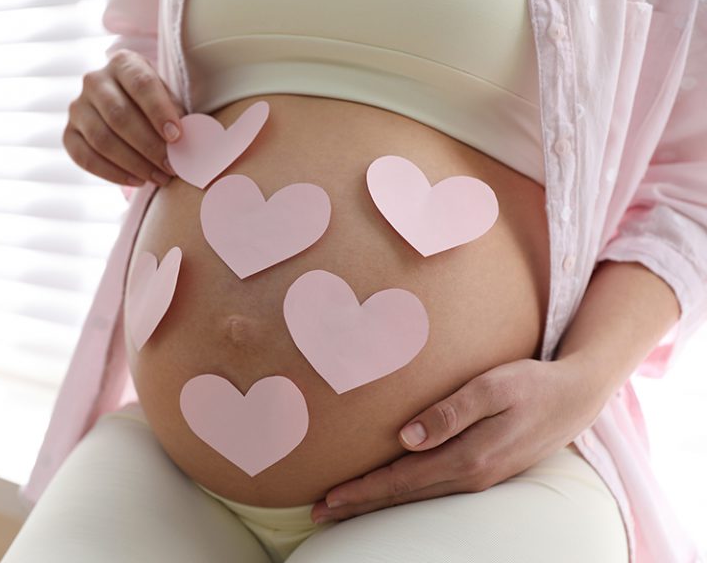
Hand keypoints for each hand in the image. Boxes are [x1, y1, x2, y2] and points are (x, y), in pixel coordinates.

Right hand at [63, 48, 185, 187]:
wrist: (128, 109)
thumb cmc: (156, 105)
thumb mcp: (170, 100)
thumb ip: (177, 115)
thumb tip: (186, 142)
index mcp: (123, 63)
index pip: (141, 85)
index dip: (159, 111)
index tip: (177, 137)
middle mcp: (95, 80)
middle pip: (119, 115)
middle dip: (149, 146)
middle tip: (172, 166)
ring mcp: (77, 107)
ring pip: (102, 139)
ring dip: (134, 163)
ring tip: (160, 177)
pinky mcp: (69, 133)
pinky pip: (85, 157)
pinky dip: (113, 173)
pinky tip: (138, 181)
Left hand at [311, 357, 606, 523]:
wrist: (576, 398)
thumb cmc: (531, 384)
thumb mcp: (492, 387)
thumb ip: (450, 412)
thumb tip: (406, 438)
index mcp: (468, 458)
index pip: (401, 480)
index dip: (362, 491)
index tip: (328, 498)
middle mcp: (471, 476)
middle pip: (404, 496)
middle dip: (360, 505)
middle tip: (320, 513)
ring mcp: (480, 478)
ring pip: (417, 496)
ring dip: (379, 502)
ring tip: (345, 506)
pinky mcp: (485, 472)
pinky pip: (434, 489)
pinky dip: (404, 494)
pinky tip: (391, 491)